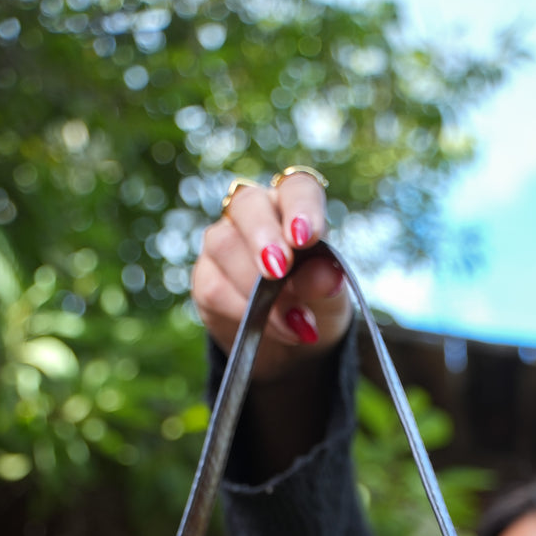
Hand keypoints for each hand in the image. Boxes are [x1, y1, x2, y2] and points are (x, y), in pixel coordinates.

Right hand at [192, 172, 350, 382]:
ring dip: (255, 287)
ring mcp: (224, 242)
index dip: (301, 208)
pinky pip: (214, 288)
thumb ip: (326, 282)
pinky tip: (266, 329)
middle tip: (279, 271)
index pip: (296, 189)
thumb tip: (327, 276)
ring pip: (224, 246)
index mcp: (293, 206)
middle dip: (263, 237)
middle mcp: (255, 214)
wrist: (289, 347)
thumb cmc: (314, 305)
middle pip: (247, 205)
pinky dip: (242, 312)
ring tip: (291, 322)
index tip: (306, 238)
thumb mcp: (329, 297)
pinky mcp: (206, 277)